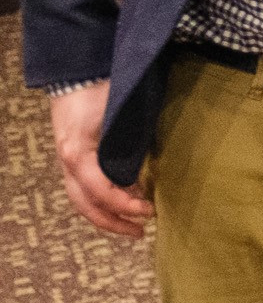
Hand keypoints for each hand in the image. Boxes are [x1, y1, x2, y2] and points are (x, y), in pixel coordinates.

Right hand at [49, 82, 152, 236]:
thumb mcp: (120, 115)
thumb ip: (132, 143)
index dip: (124, 206)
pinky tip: (124, 199)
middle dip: (112, 222)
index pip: (100, 191)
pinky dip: (101, 198)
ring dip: (106, 214)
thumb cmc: (101, 89)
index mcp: (78, 153)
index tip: (149, 211)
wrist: (78, 71)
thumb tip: (155, 169)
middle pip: (85, 204)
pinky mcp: (73, 155)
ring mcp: (67, 159)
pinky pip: (83, 185)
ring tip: (133, 223)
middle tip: (140, 231)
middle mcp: (68, 161)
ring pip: (81, 198)